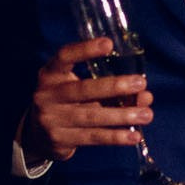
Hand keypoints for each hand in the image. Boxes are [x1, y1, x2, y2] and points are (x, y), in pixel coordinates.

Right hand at [19, 37, 154, 165]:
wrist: (37, 136)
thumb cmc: (65, 102)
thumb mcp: (74, 88)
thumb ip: (105, 87)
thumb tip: (144, 94)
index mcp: (50, 74)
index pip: (64, 56)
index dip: (85, 49)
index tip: (108, 44)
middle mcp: (47, 95)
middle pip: (83, 89)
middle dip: (114, 87)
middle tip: (140, 84)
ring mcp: (51, 119)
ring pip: (92, 116)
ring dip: (122, 115)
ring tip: (147, 114)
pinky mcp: (59, 140)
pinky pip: (93, 137)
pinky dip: (116, 137)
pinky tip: (134, 135)